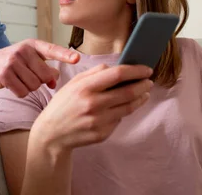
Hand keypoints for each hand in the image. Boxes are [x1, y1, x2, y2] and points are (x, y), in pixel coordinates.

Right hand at [0, 39, 79, 96]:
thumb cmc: (12, 63)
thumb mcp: (29, 59)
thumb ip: (45, 68)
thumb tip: (55, 81)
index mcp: (32, 45)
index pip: (52, 50)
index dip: (65, 55)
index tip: (77, 59)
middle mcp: (23, 51)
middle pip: (45, 76)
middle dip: (40, 81)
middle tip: (28, 76)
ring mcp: (12, 62)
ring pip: (34, 86)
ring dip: (29, 88)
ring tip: (19, 79)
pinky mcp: (4, 74)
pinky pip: (22, 92)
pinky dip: (20, 93)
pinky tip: (13, 85)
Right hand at [31, 63, 153, 153]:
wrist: (52, 133)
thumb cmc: (63, 105)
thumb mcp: (73, 83)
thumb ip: (93, 73)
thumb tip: (116, 67)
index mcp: (85, 88)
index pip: (117, 74)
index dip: (135, 71)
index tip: (146, 69)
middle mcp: (93, 104)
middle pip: (128, 92)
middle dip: (143, 85)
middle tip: (149, 81)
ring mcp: (99, 121)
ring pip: (128, 107)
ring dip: (140, 98)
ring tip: (144, 93)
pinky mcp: (102, 134)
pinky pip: (119, 120)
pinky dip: (123, 112)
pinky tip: (123, 107)